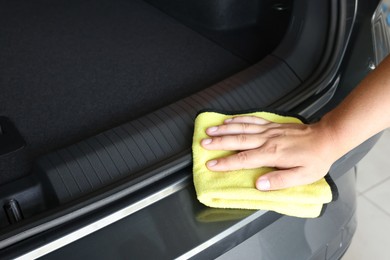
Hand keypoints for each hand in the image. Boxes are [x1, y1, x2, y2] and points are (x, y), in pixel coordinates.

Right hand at [201, 116, 336, 190]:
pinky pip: (252, 119)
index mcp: (273, 154)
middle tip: (203, 143)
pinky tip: (228, 120)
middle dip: (219, 142)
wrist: (326, 138)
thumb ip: (280, 181)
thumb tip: (259, 184)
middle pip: (238, 140)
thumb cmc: (315, 159)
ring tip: (209, 130)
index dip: (226, 163)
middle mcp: (268, 140)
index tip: (211, 165)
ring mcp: (269, 130)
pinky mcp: (272, 124)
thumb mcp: (303, 176)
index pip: (244, 159)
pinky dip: (238, 119)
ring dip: (224, 129)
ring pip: (242, 127)